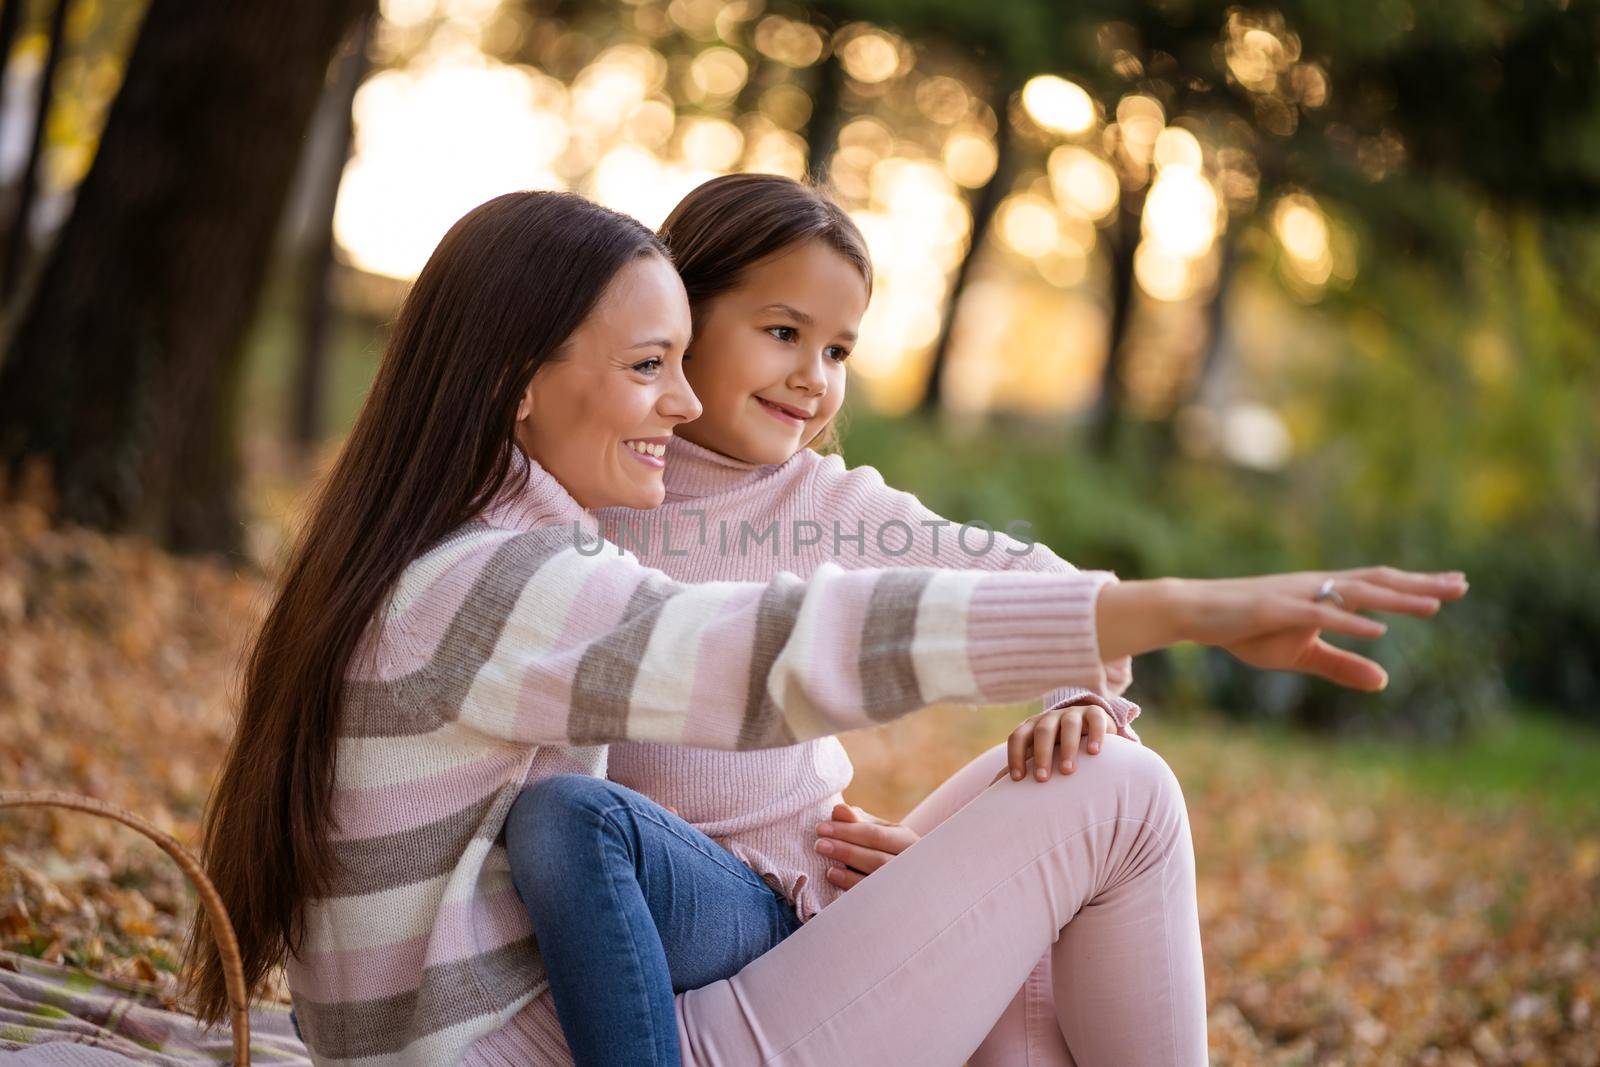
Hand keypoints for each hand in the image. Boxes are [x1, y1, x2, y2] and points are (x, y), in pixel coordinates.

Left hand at [815, 803, 919, 890]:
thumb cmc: (886, 851)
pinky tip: (835, 878)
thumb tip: (838, 811)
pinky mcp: (894, 905)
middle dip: (846, 850)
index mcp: (907, 842)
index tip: (820, 828)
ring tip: (827, 867)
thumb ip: (857, 822)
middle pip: (877, 859)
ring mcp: (904, 888)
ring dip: (849, 874)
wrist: (911, 888)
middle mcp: (910, 866)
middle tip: (819, 845)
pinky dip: (853, 889)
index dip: (847, 831)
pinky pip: (873, 900)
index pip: (876, 835)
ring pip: (877, 881)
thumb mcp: (877, 833)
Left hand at [995, 702, 1113, 782]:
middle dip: (1040, 754)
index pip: (1017, 737)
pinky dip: (1095, 734)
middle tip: (1042, 779)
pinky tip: (1094, 753)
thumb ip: (1019, 766)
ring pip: (1068, 725)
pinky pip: (1095, 720)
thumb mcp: (1037, 754)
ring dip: (1067, 747)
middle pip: (1041, 731)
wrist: (1090, 728)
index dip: (1015, 756)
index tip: (1017, 780)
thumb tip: (989, 790)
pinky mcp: (1096, 713)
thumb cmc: (1058, 748)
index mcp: (1032, 727)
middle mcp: (1051, 718)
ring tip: (1067, 771)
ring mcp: (1074, 714)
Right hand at [1175, 568, 1466, 689]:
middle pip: (1379, 582)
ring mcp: (1299, 596)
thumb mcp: (1301, 655)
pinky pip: (1320, 615)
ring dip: (1395, 599)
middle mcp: (1319, 588)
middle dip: (1420, 584)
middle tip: (1463, 585)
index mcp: (1326, 595)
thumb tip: (1386, 680)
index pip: (1380, 587)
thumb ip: (1343, 665)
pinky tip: (1377, 630)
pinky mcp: (1276, 609)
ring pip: (1356, 594)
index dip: (1417, 586)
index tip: (1455, 585)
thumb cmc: (1247, 630)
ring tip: (1433, 605)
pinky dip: (1350, 622)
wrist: (1197, 613)